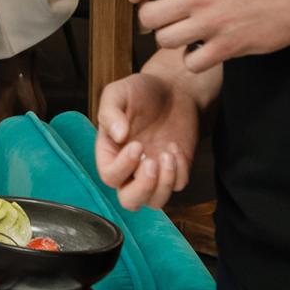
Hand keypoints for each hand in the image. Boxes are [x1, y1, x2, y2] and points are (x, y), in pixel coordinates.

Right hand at [95, 72, 196, 211]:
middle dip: (142, 189)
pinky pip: (179, 185)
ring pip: (155, 202)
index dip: (122, 167)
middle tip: (152, 163)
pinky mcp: (176, 169)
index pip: (109, 176)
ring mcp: (154, 171)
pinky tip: (175, 146)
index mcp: (110, 152)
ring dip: (163, 184)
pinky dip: (180, 170)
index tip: (136, 144)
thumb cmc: (140, 90)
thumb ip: (110, 112)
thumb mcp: (118, 93)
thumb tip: (117, 135)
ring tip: (168, 154)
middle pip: (130, 201)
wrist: (173, 87)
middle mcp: (130, 168)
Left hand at [128, 0, 289, 71]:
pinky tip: (203, 50)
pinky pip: (191, 63)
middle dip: (151, 20)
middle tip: (163, 18)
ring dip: (171, 39)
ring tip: (184, 34)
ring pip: (164, 41)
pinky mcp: (226, 47)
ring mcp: (211, 23)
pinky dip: (194, 60)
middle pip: (147, 18)